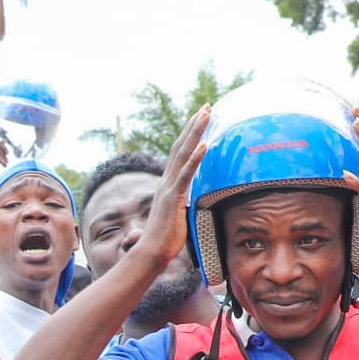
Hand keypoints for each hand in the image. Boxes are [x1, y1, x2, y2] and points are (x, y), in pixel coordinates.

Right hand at [142, 104, 214, 266]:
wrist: (151, 252)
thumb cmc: (164, 239)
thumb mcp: (176, 215)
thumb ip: (181, 203)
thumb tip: (189, 202)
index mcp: (168, 184)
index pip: (180, 154)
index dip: (190, 135)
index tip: (201, 119)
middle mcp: (166, 181)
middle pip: (181, 146)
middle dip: (195, 125)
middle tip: (207, 107)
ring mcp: (169, 188)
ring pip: (183, 154)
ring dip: (196, 132)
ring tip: (207, 114)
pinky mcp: (174, 198)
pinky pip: (186, 174)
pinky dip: (195, 158)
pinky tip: (204, 144)